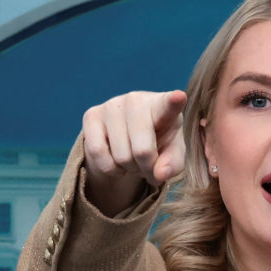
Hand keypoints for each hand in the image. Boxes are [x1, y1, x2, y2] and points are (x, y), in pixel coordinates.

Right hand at [82, 90, 186, 215]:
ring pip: (120, 156)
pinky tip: (116, 161)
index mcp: (164, 106)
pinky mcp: (91, 115)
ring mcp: (112, 105)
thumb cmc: (158, 142)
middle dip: (146, 168)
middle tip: (148, 165)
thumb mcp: (172, 154)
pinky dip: (110, 168)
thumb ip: (173, 165)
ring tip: (133, 160)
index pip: (170, 104)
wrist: (128, 137)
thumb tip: (160, 174)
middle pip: (143, 151)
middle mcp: (137, 100)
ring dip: (129, 169)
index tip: (179, 97)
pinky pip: (98, 153)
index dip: (174, 102)